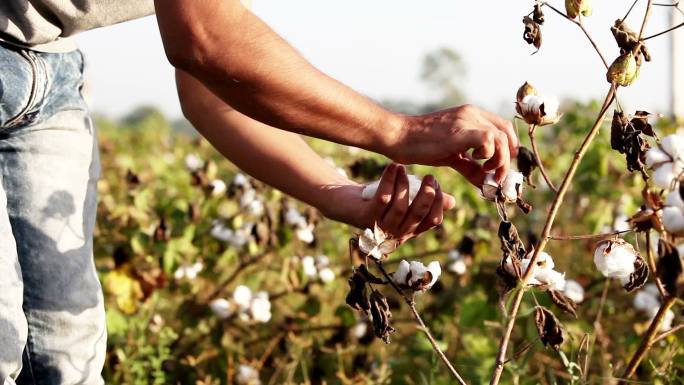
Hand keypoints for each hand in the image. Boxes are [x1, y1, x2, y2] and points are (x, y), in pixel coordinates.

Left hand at [322, 164, 454, 243]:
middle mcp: (395, 233)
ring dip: (405, 185)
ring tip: (404, 168)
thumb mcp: (405, 200)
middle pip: (417, 215)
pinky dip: (390, 181)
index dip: (437, 202)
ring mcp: (379, 227)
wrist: (345, 202)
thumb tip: (451, 202)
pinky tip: (393, 168)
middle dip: (426, 194)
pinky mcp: (365, 217)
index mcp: (409, 230)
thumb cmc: (378, 200)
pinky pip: (383, 198)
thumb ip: (426, 201)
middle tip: (428, 176)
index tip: (435, 183)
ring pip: (400, 207)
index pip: (432, 221)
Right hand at [388, 104, 518, 184]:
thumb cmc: (421, 145)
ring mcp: (467, 120)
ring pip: (501, 137)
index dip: (509, 146)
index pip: (503, 126)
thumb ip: (470, 167)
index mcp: (471, 115)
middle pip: (507, 132)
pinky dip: (489, 155)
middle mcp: (472, 114)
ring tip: (487, 172)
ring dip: (500, 160)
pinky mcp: (461, 131)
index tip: (502, 165)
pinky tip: (475, 161)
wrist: (399, 137)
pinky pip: (489, 139)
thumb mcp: (452, 156)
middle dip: (508, 157)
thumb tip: (485, 183)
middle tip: (498, 174)